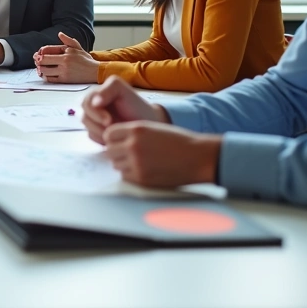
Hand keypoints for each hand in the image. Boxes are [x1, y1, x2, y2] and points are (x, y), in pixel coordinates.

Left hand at [34, 32, 97, 82]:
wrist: (95, 72)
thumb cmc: (86, 60)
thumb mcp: (78, 47)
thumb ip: (68, 40)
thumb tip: (60, 34)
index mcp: (67, 51)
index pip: (48, 50)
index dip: (40, 52)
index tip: (38, 54)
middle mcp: (65, 60)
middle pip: (44, 60)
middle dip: (38, 60)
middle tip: (36, 61)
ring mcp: (64, 71)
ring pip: (45, 70)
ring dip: (40, 69)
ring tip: (40, 68)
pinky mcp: (65, 80)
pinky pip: (50, 79)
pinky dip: (45, 77)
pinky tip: (45, 75)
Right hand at [81, 76, 168, 144]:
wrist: (147, 124)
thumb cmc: (136, 106)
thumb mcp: (122, 91)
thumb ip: (107, 90)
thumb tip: (94, 102)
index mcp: (98, 94)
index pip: (86, 103)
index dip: (94, 113)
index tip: (108, 121)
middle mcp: (94, 106)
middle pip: (84, 116)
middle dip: (97, 125)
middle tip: (111, 129)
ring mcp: (95, 120)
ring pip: (87, 127)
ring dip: (99, 132)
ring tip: (114, 134)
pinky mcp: (97, 131)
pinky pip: (91, 136)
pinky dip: (101, 139)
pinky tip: (113, 138)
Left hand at [102, 121, 221, 188]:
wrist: (198, 157)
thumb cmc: (178, 142)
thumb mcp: (153, 128)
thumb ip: (133, 133)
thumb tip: (114, 141)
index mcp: (136, 129)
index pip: (108, 135)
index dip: (113, 139)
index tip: (119, 142)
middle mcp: (133, 145)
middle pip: (109, 151)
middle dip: (116, 152)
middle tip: (128, 154)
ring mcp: (136, 163)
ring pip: (116, 165)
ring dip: (123, 164)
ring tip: (139, 161)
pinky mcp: (142, 178)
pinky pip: (126, 176)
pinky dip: (131, 174)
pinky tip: (144, 169)